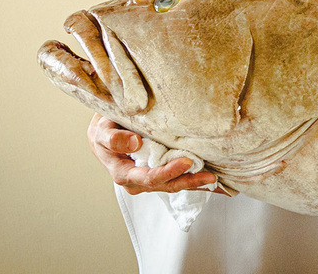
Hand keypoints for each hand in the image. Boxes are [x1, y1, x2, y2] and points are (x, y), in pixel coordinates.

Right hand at [88, 114, 223, 195]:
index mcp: (124, 173)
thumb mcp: (102, 131)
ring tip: (215, 179)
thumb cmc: (104, 132)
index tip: (187, 162)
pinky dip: (193, 180)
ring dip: (195, 183)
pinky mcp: (160, 174)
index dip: (169, 172)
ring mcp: (150, 179)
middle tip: (210, 176)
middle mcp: (138, 181)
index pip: (149, 177)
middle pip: (167, 185)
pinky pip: (178, 179)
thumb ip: (114, 138)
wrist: (106, 134)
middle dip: (189, 182)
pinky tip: (211, 181)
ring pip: (175, 184)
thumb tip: (135, 142)